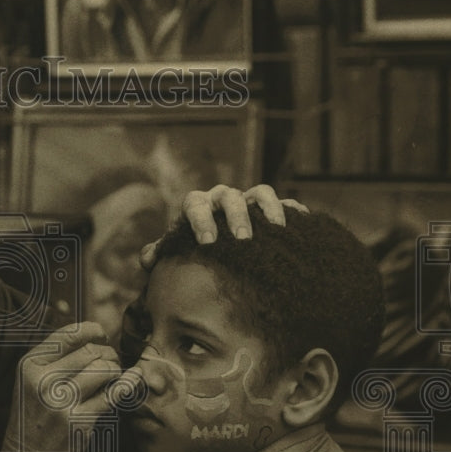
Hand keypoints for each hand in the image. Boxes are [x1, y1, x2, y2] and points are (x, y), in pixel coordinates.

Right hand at [0, 322, 120, 451]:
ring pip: (104, 370)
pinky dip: (126, 385)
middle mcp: (43, 380)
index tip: (102, 335)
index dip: (92, 330)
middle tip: (110, 363)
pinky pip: (112, 395)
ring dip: (115, 371)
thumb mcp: (31, 383)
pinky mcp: (79, 421)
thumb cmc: (33, 419)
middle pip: (90, 352)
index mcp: (29, 366)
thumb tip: (94, 335)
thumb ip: (55, 359)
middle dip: (107, 354)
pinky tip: (131, 381)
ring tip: (112, 377)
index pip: (67, 334)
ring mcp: (61, 402)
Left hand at [139, 184, 308, 268]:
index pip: (195, 205)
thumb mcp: (173, 252)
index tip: (207, 242)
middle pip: (229, 198)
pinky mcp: (269, 210)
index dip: (200, 221)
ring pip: (260, 193)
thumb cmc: (189, 249)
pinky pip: (285, 203)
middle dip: (236, 217)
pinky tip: (302, 221)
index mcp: (196, 206)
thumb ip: (159, 254)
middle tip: (243, 240)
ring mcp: (247, 202)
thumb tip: (148, 259)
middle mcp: (222, 199)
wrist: (211, 247)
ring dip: (269, 207)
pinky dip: (292, 209)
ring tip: (277, 229)